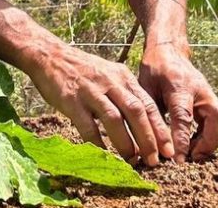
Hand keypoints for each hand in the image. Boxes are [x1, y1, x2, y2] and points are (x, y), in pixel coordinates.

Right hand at [27, 44, 173, 164]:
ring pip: (114, 118)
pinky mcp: (72, 100)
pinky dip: (97, 142)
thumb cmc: (83, 70)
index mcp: (123, 77)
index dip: (160, 128)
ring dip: (126, 142)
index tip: (167, 149)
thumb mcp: (110, 75)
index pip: (148, 104)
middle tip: (154, 161)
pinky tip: (104, 155)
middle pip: (136, 111)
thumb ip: (125, 95)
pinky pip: (87, 125)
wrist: (50, 56)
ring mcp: (91, 91)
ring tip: (132, 160)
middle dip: (148, 138)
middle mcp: (111, 83)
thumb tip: (142, 126)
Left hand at [138, 44, 217, 161]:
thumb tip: (152, 144)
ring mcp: (209, 93)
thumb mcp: (146, 89)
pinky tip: (195, 144)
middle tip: (192, 158)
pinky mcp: (211, 99)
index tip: (178, 159)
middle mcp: (200, 89)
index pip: (184, 116)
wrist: (168, 50)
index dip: (182, 139)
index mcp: (180, 86)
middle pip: (216, 117)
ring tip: (193, 154)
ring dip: (211, 140)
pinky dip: (210, 135)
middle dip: (209, 142)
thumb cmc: (154, 69)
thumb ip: (152, 114)